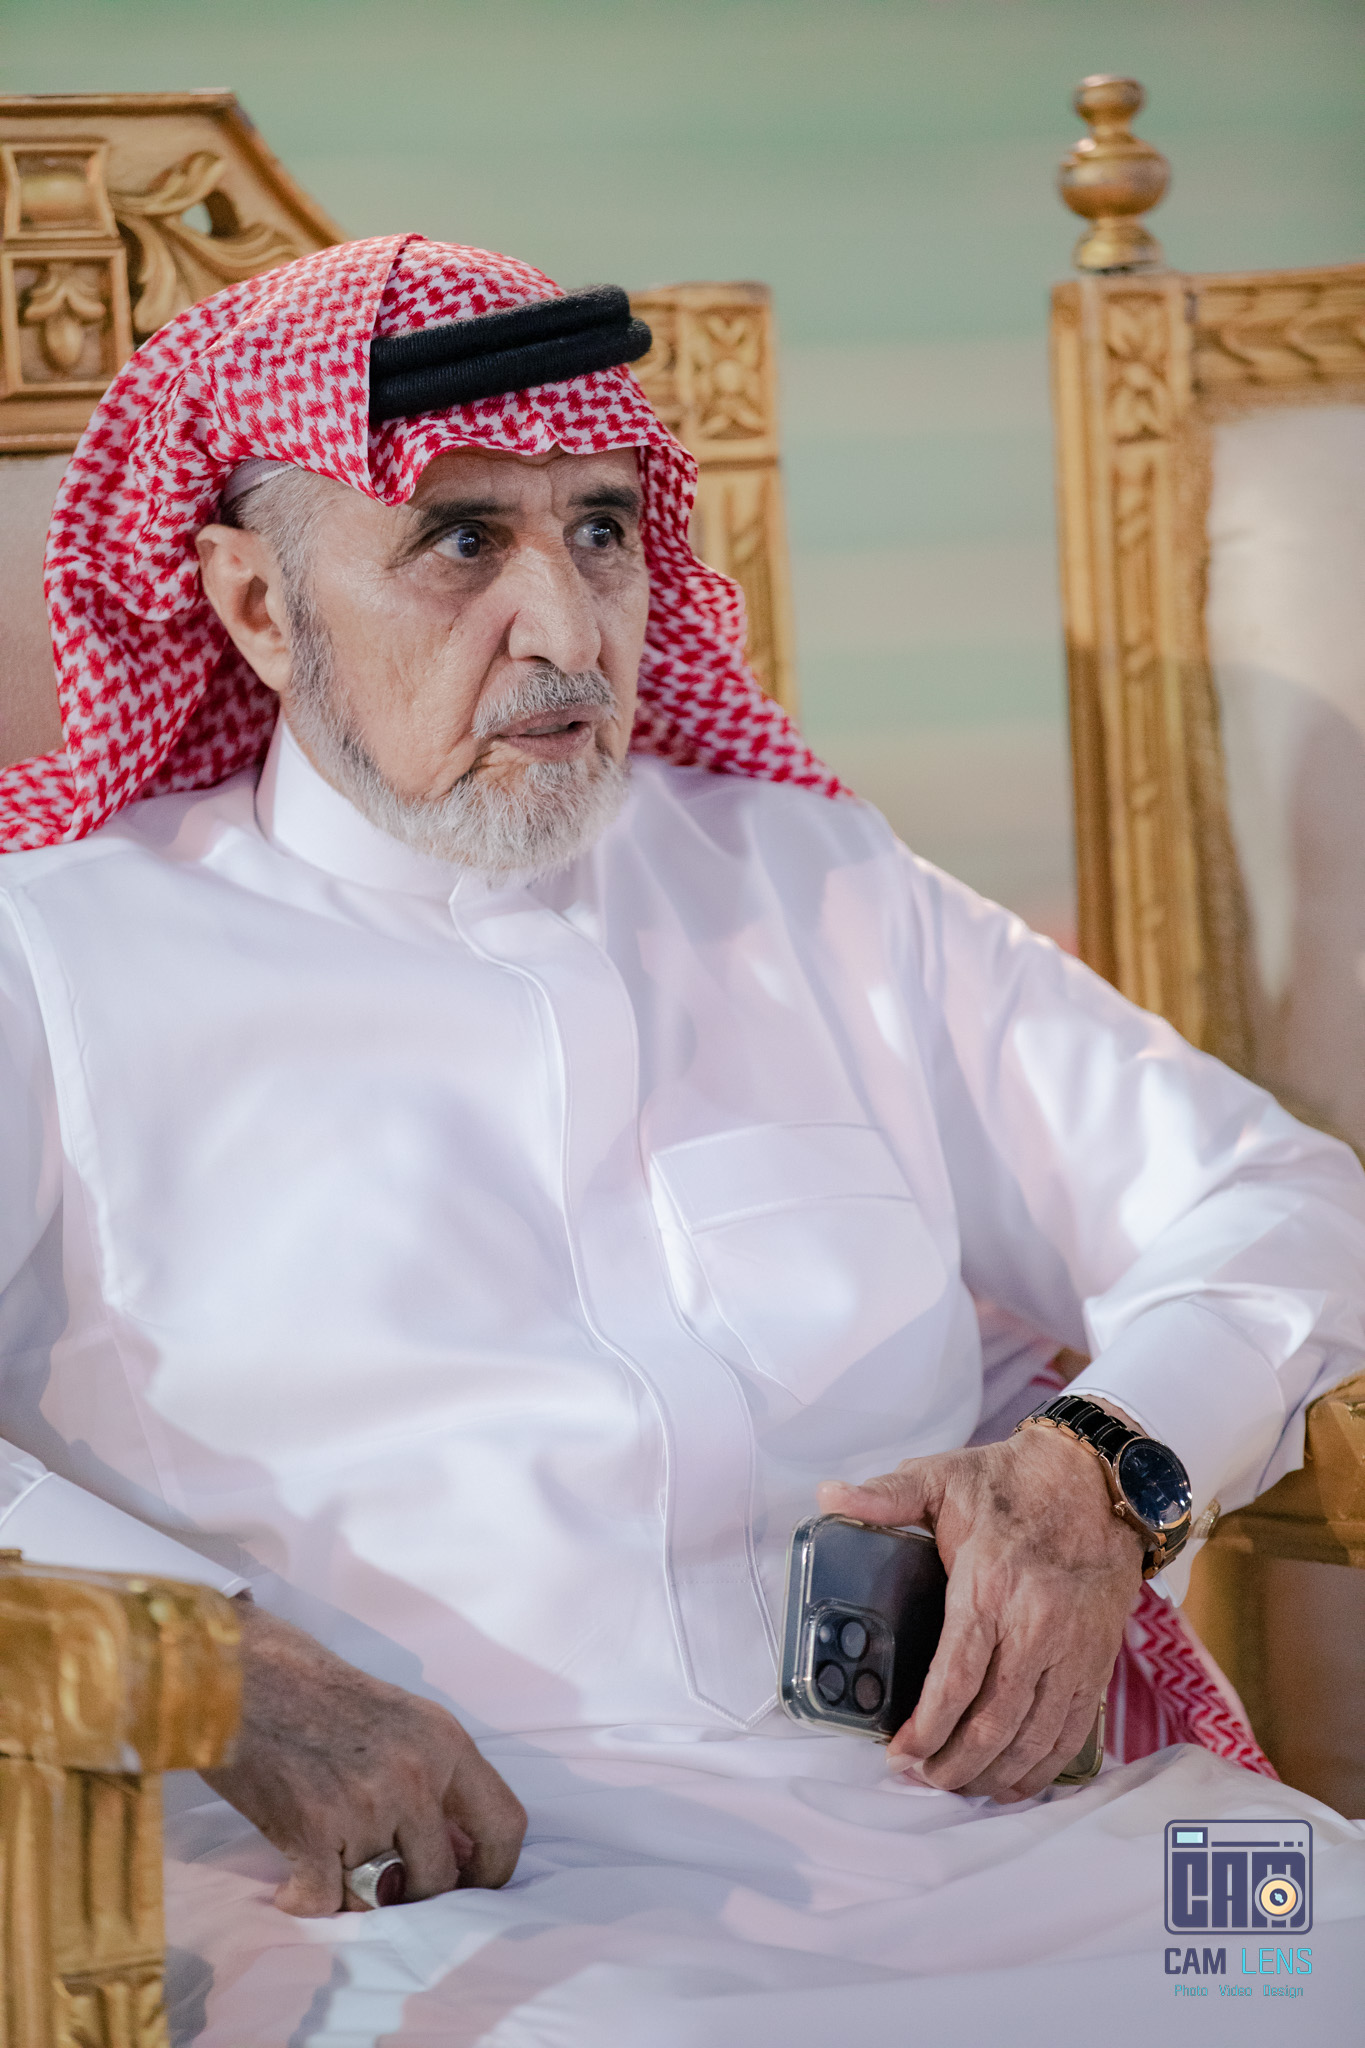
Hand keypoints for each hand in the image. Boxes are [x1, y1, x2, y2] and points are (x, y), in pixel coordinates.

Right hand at [203, 1599, 526, 1914]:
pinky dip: (305, 1901)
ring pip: (379, 1895)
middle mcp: (414, 1775)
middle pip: (440, 1878)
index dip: (495, 1871)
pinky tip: (291, 1885)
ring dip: (353, 1894)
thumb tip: (458, 1848)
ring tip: (329, 1870)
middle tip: (383, 1886)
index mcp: (444, 1742)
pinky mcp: (310, 1829)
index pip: (505, 1824)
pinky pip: (325, 1902)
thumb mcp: (401, 1716)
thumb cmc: (315, 1689)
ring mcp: (365, 1804)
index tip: (473, 1888)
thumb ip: (435, 1774)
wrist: (241, 1672)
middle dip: (413, 1895)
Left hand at [817, 1419, 1143, 1801]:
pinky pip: (1073, 1731)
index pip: (956, 1677)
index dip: (927, 1727)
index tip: (899, 1753)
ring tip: (958, 1786)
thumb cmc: (1011, 1483)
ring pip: (1035, 1736)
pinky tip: (1014, 1781)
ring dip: (995, 1774)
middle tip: (922, 1778)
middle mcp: (1035, 1626)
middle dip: (953, 1764)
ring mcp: (1071, 1649)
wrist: (1095, 1482)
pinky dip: (1043, 1767)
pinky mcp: (1097, 1661)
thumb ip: (885, 1495)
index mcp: (990, 1586)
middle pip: (994, 1722)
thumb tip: (828, 1498)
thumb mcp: (942, 1477)